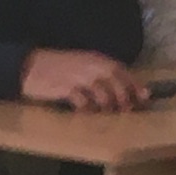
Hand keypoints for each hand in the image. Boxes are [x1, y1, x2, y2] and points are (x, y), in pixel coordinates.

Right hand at [19, 48, 145, 112]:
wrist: (30, 66)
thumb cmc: (57, 66)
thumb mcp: (81, 63)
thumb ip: (99, 72)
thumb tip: (118, 87)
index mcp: (97, 59)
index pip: (122, 71)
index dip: (136, 85)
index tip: (145, 98)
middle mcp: (92, 67)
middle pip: (117, 85)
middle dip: (125, 100)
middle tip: (125, 111)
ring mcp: (80, 78)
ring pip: (104, 96)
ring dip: (108, 108)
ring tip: (106, 115)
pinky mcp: (67, 89)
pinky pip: (84, 103)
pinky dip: (88, 111)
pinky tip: (86, 114)